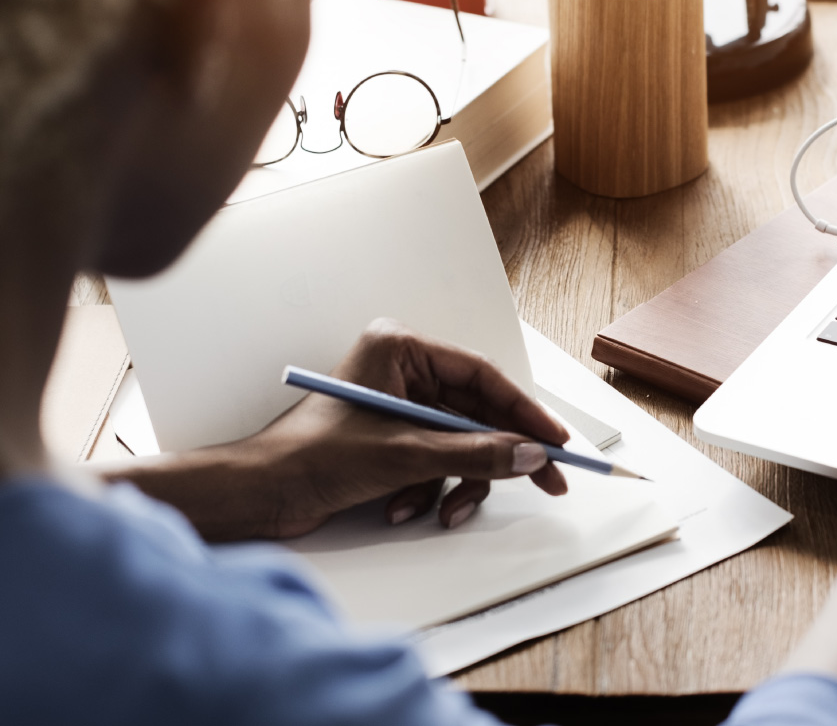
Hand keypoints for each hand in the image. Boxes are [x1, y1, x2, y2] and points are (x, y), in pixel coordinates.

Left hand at [104, 319, 570, 540]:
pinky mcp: (390, 441)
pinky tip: (403, 508)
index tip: (555, 440)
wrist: (256, 497)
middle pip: (478, 413)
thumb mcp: (405, 456)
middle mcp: (402, 372)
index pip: (482, 377)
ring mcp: (397, 408)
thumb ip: (476, 453)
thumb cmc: (309, 458)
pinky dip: (429, 490)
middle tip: (546, 480)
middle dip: (500, 455)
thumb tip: (531, 455)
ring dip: (456, 482)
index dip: (524, 411)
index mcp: (401, 351)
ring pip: (461, 444)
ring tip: (444, 511)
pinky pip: (437, 462)